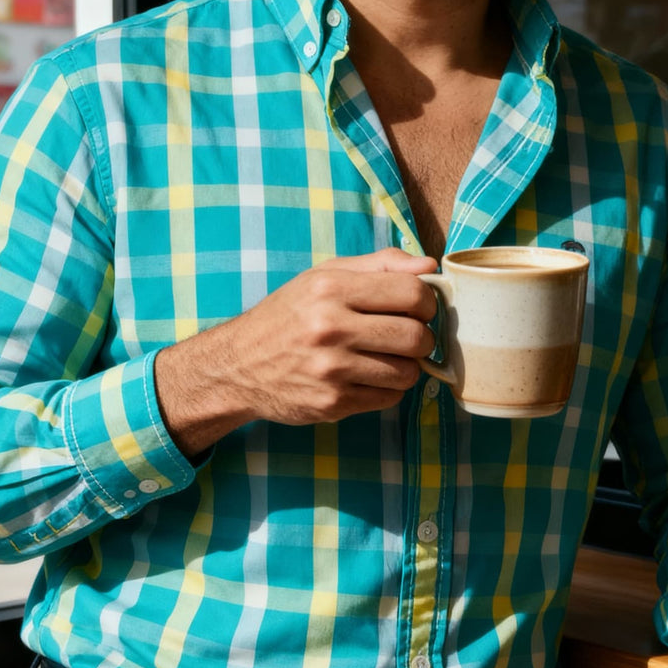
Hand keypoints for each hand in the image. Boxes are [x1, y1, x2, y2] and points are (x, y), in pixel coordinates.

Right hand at [154, 248, 437, 453]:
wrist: (238, 365)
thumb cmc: (289, 315)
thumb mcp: (324, 276)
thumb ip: (380, 265)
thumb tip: (430, 266)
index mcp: (331, 288)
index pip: (412, 293)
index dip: (427, 301)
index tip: (420, 307)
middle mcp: (330, 328)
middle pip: (416, 336)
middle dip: (423, 337)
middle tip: (408, 336)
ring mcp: (332, 369)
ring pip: (408, 372)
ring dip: (407, 366)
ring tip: (387, 357)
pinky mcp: (332, 402)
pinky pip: (389, 398)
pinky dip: (388, 388)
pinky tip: (368, 376)